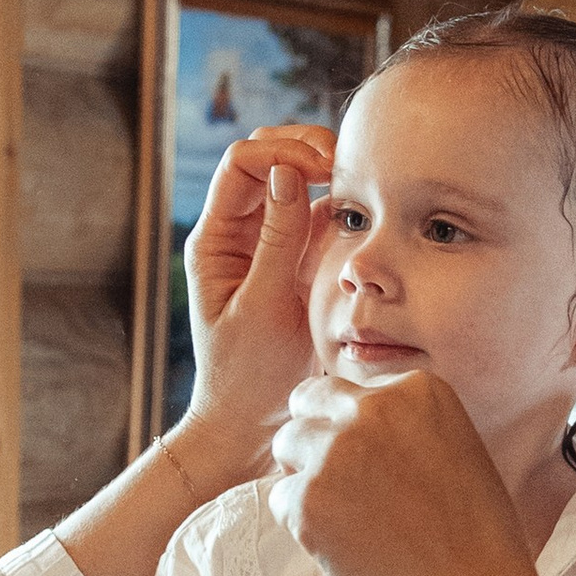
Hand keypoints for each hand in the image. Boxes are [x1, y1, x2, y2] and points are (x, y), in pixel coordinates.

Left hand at [180, 122, 336, 484]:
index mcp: (215, 239)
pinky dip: (337, 208)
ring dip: (323, 174)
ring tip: (357, 184)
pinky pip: (316, 219)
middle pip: (266, 159)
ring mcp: (267, 246)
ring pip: (293, 182)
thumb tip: (287, 174)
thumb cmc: (246, 377)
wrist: (249, 426)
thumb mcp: (263, 308)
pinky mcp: (294, 264)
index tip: (322, 168)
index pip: (242, 163)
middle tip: (344, 164)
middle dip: (303, 149)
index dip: (282, 152)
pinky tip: (360, 216)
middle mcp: (237, 234)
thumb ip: (277, 241)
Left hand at [269, 368, 540, 575]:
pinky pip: (280, 498)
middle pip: (308, 401)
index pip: (351, 390)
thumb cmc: (473, 530)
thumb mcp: (455, 446)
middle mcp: (371, 409)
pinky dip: (302, 522)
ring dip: (303, 475)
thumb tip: (352, 424)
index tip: (371, 460)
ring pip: (286, 445)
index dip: (353, 426)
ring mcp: (334, 452)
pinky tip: (340, 543)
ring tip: (341, 513)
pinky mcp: (307, 499)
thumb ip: (405, 422)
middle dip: (316, 435)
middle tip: (338, 479)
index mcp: (416, 390)